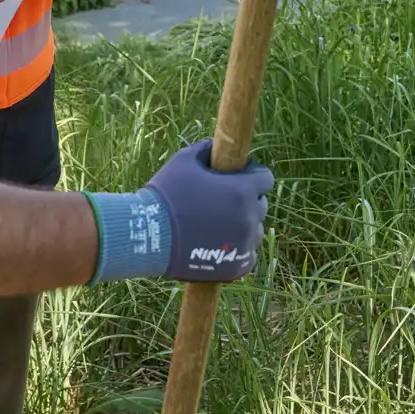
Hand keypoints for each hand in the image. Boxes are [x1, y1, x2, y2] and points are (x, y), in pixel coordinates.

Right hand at [141, 140, 271, 281]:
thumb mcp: (184, 161)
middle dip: (247, 200)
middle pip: (260, 205)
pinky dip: (239, 249)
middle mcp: (249, 217)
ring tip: (218, 224)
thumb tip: (214, 147)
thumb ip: (205, 151)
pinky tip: (222, 243)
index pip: (265, 178)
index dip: (252, 175)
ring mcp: (244, 244)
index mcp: (241, 191)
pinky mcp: (236, 266)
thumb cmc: (167, 195)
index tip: (239, 176)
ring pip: (254, 230)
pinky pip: (248, 255)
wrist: (149, 236)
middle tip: (223, 201)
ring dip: (242, 224)